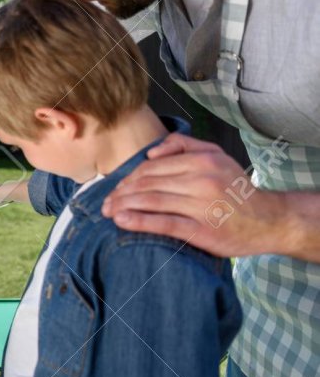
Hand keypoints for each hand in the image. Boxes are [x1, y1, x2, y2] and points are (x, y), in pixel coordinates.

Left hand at [101, 133, 285, 257]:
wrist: (271, 220)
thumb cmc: (236, 189)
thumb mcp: (217, 156)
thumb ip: (184, 146)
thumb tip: (152, 152)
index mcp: (202, 161)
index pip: (152, 167)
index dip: (128, 178)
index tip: (115, 189)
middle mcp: (202, 180)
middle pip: (147, 184)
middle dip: (121, 194)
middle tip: (105, 204)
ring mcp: (202, 205)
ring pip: (151, 201)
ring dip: (123, 206)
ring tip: (108, 213)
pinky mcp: (203, 230)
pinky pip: (164, 223)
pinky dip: (139, 221)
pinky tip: (122, 221)